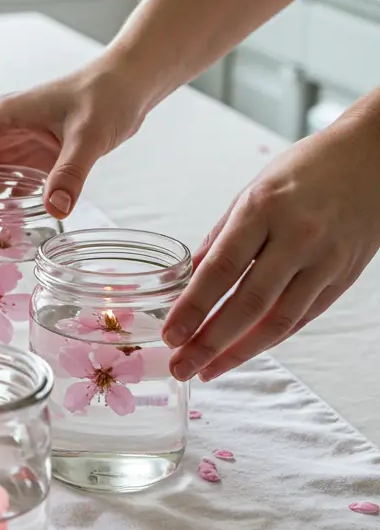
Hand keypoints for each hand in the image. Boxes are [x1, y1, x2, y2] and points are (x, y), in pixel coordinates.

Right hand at [0, 58, 142, 228]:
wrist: (129, 83)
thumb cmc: (106, 96)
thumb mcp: (88, 135)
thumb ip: (71, 172)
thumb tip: (57, 209)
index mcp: (2, 119)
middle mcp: (4, 131)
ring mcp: (20, 143)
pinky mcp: (37, 155)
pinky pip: (10, 183)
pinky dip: (1, 204)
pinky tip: (0, 229)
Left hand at [163, 98, 379, 381]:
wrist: (372, 160)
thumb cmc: (306, 169)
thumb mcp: (253, 190)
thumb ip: (221, 236)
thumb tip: (187, 279)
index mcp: (264, 208)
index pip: (222, 268)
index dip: (193, 307)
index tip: (170, 333)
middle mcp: (297, 237)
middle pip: (249, 303)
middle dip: (211, 341)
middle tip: (182, 365)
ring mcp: (324, 260)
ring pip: (279, 319)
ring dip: (240, 351)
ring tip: (209, 369)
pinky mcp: (342, 277)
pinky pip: (302, 317)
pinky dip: (271, 338)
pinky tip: (245, 351)